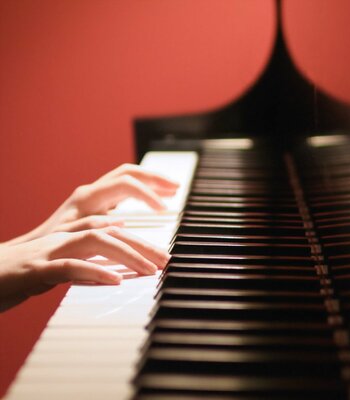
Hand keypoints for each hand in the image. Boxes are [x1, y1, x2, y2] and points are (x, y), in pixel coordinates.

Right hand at [0, 226, 169, 310]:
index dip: (140, 236)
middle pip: (109, 230)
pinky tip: (115, 280)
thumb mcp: (58, 267)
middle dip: (141, 244)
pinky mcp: (32, 270)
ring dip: (125, 254)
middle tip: (166, 261)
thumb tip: (113, 269)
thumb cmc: (18, 275)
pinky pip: (67, 267)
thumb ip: (84, 262)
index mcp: (68, 234)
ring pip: (93, 241)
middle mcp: (60, 237)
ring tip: (149, 270)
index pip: (112, 228)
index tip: (165, 253)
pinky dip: (93, 271)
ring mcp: (46, 251)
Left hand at [4, 164, 178, 244]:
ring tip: (173, 189)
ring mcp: (94, 195)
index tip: (163, 210)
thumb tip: (121, 226)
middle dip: (155, 178)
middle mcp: (91, 191)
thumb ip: (94, 230)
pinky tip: (155, 199)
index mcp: (87, 197)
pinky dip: (143, 190)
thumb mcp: (71, 240)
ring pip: (129, 177)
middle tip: (177, 188)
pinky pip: (125, 188)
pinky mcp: (98, 203)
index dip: (148, 194)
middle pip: (130, 172)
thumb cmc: (47, 248)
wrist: (30, 250)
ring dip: (152, 181)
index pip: (126, 183)